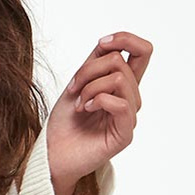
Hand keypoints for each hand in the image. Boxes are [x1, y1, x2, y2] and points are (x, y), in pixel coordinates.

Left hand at [47, 30, 151, 194]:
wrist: (52, 154)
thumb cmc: (64, 123)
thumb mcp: (78, 83)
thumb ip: (95, 63)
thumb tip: (109, 43)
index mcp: (121, 86)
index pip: (142, 52)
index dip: (125, 39)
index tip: (101, 43)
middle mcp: (129, 99)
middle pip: (123, 62)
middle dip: (90, 69)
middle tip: (74, 87)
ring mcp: (129, 117)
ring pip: (120, 79)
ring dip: (91, 87)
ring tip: (79, 103)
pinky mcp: (124, 134)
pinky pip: (122, 104)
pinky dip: (99, 100)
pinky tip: (85, 109)